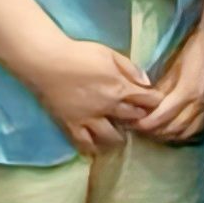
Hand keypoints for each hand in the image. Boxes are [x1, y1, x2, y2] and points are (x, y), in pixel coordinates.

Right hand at [32, 33, 160, 158]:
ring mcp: (88, 119)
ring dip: (120, 137)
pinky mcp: (70, 125)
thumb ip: (130, 68)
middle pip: (132, 119)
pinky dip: (92, 148)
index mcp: (119, 87)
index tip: (157, 102)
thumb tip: (147, 82)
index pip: (147, 99)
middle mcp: (107, 107)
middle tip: (142, 118)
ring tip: (121, 135)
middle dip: (141, 119)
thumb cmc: (79, 54)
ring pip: (110, 137)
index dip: (155, 102)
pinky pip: (84, 143)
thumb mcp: (110, 53)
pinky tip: (97, 149)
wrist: (46, 62)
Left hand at [135, 11, 203, 144]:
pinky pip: (196, 129)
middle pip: (173, 128)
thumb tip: (144, 107)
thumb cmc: (189, 52)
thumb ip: (159, 90)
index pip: (163, 116)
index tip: (133, 124)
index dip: (146, 123)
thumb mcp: (170, 68)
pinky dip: (182, 134)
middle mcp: (199, 103)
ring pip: (185, 132)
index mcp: (187, 90)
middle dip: (154, 132)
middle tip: (139, 130)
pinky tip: (171, 131)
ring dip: (167, 135)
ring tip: (153, 132)